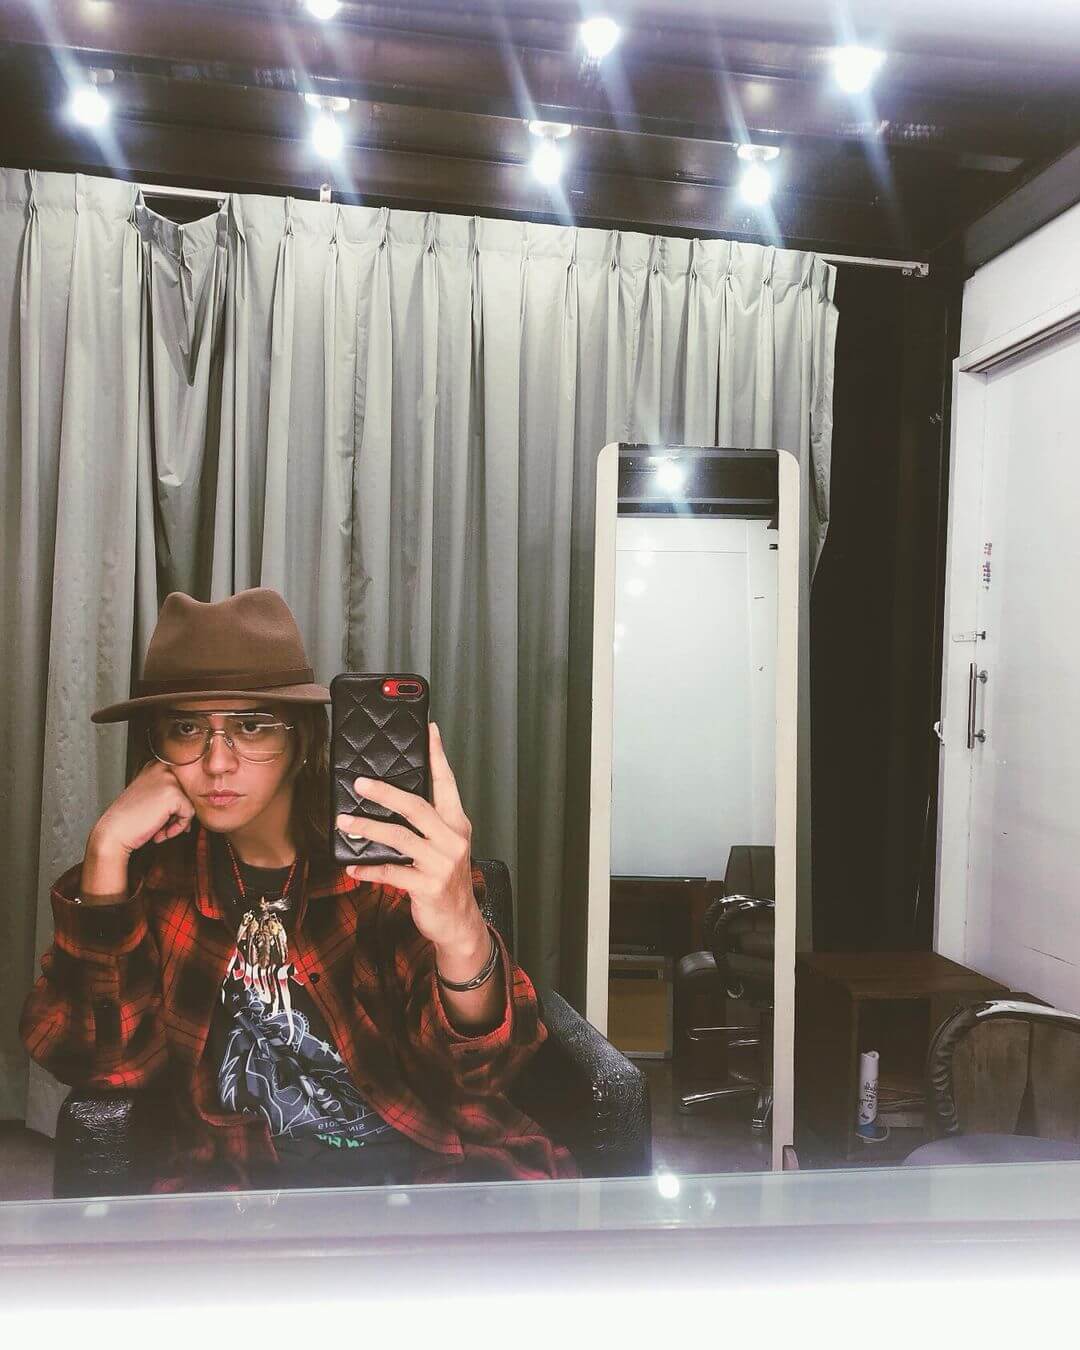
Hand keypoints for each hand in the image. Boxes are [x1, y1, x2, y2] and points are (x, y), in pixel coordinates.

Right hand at [90, 758, 196, 857]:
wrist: (114, 832)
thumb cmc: (129, 818)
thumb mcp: (149, 796)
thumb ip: (169, 792)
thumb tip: (192, 800)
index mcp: (156, 765)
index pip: (181, 785)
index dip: (173, 806)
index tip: (157, 816)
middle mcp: (163, 768)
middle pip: (187, 794)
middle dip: (176, 813)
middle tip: (159, 825)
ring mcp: (169, 779)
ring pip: (190, 804)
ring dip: (177, 822)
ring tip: (158, 828)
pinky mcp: (174, 794)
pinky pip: (189, 814)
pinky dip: (178, 828)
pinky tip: (159, 831)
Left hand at [335, 722, 483, 953]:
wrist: (459, 923)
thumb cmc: (446, 879)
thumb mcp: (445, 846)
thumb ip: (427, 824)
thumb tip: (392, 799)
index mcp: (456, 824)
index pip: (447, 784)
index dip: (438, 756)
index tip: (430, 731)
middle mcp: (452, 840)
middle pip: (416, 807)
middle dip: (385, 792)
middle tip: (360, 782)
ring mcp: (441, 864)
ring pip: (399, 838)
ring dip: (368, 828)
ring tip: (344, 821)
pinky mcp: (427, 886)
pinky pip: (391, 873)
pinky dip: (368, 869)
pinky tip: (351, 867)